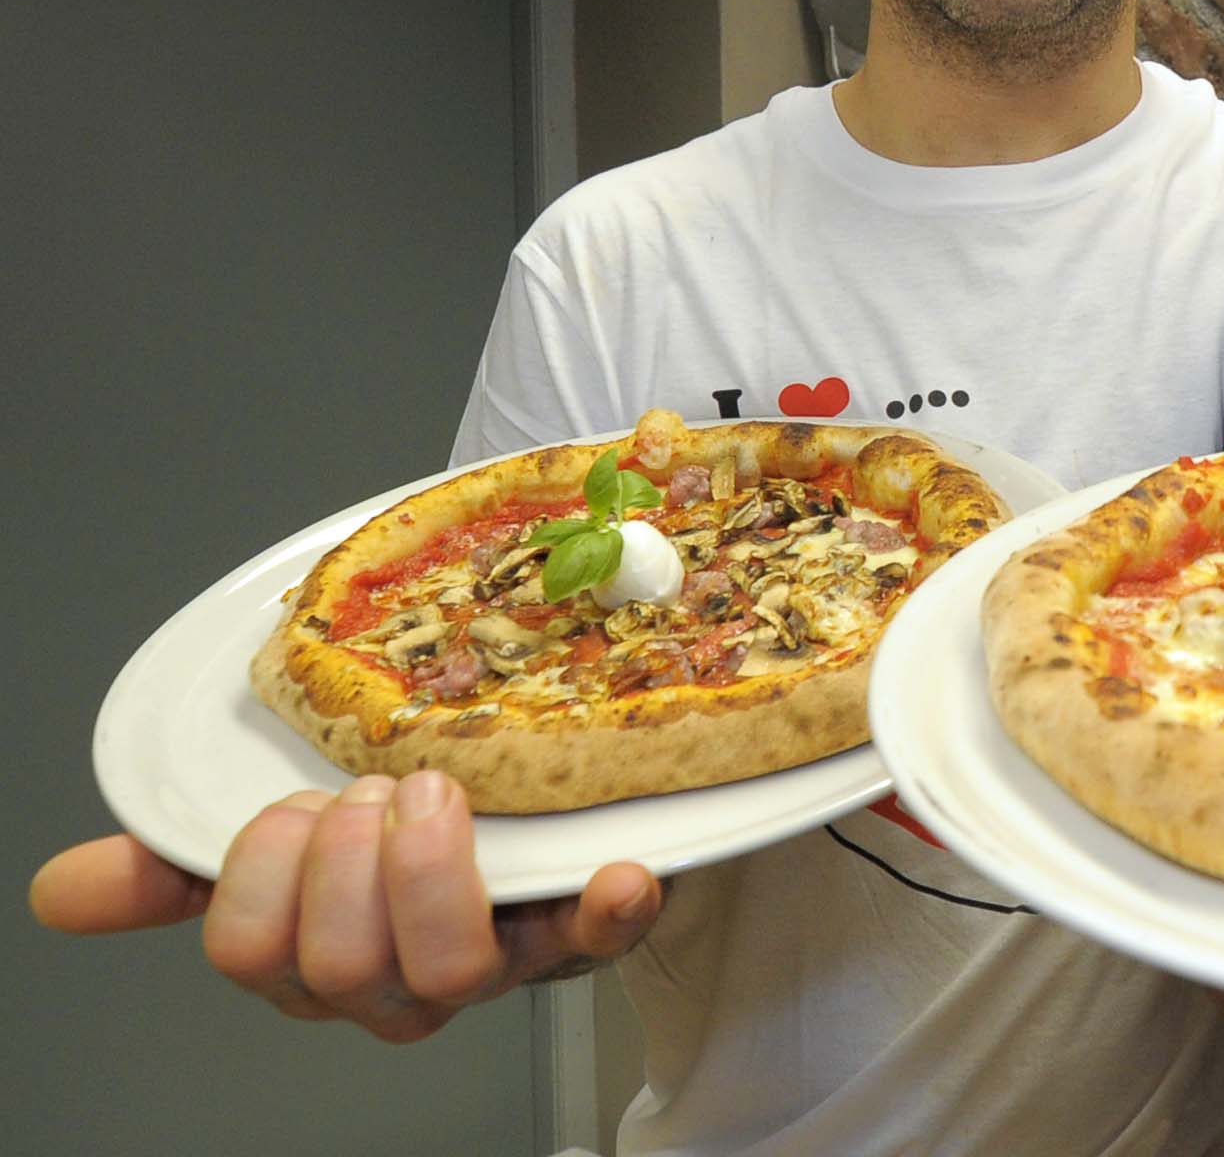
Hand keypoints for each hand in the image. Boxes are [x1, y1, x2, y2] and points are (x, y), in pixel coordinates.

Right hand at [27, 772, 662, 1043]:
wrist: (530, 808)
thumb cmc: (392, 835)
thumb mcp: (279, 837)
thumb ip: (176, 862)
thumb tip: (63, 889)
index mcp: (317, 957)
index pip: (251, 952)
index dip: (264, 871)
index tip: (299, 805)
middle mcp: (402, 978)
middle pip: (341, 967)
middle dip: (344, 860)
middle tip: (376, 787)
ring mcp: (498, 958)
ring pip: (448, 970)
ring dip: (432, 870)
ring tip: (437, 792)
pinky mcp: (587, 927)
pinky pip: (601, 940)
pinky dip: (608, 910)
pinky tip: (618, 875)